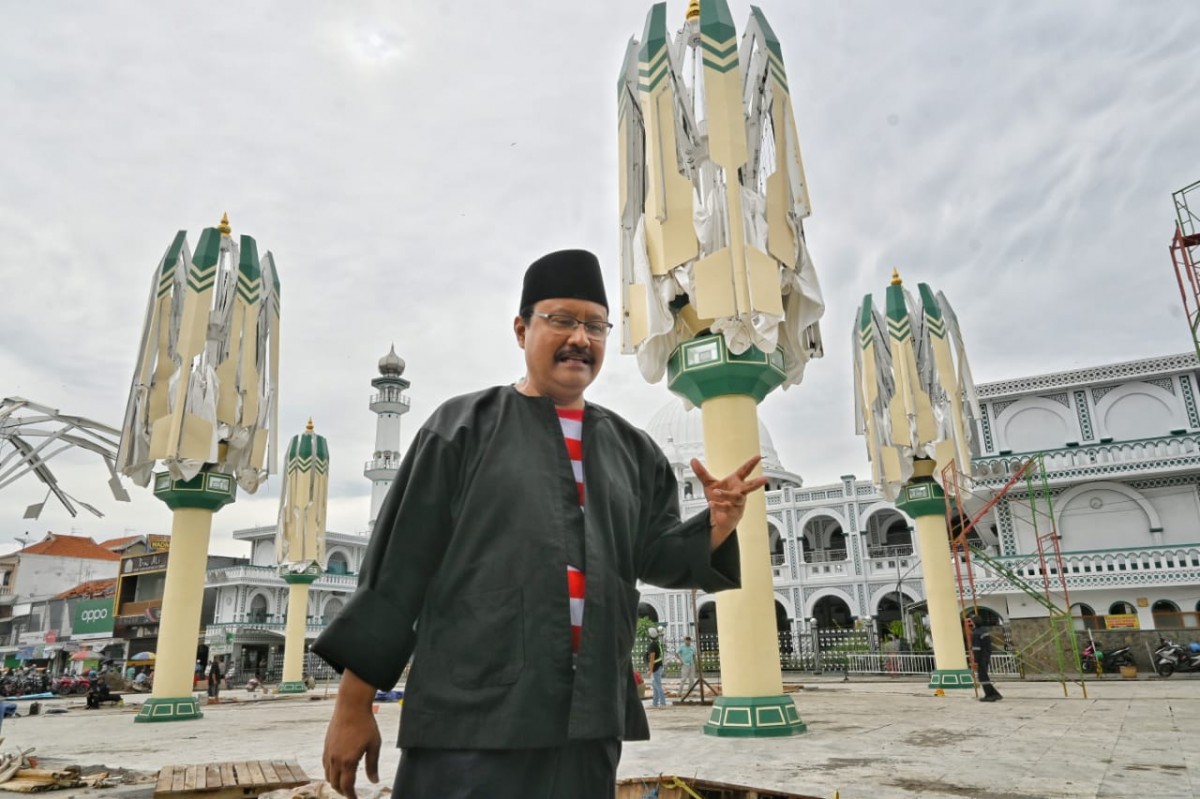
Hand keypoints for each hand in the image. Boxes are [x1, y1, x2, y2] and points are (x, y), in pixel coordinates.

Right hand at [323, 672, 380, 798]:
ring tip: (344, 784)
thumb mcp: (374, 745)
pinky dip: (330, 772)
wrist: (351, 706)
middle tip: (351, 793)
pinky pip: (325, 765)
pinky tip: (338, 770)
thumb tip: (374, 781)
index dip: (351, 796)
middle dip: (343, 791)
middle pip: (335, 784)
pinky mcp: (326, 745)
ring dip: (335, 782)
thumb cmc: (365, 724)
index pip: (347, 786)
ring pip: (328, 775)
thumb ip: (373, 765)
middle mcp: (335, 759)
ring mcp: (328, 752)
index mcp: (348, 761)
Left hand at [691, 455, 768, 548]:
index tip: (758, 456)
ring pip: (736, 498)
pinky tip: (711, 503)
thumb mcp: (709, 484)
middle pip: (749, 487)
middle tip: (764, 479)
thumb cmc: (718, 499)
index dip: (751, 464)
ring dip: (727, 494)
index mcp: (736, 483)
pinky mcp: (733, 514)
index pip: (745, 471)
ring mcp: (738, 504)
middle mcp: (739, 492)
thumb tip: (693, 460)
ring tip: (716, 492)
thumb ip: (702, 473)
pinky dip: (718, 505)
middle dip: (757, 483)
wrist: (718, 518)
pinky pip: (727, 508)